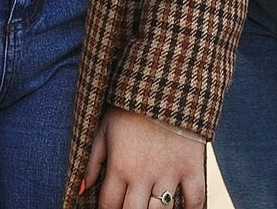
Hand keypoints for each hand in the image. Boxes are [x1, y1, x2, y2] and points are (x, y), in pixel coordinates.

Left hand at [83, 108, 207, 208]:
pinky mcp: (192, 166)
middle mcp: (144, 174)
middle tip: (129, 206)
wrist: (168, 81)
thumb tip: (81, 189)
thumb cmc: (132, 104)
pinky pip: (194, 199)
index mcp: (120, 166)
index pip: (109, 205)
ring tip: (149, 206)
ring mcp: (170, 172)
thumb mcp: (104, 126)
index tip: (109, 208)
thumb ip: (92, 160)